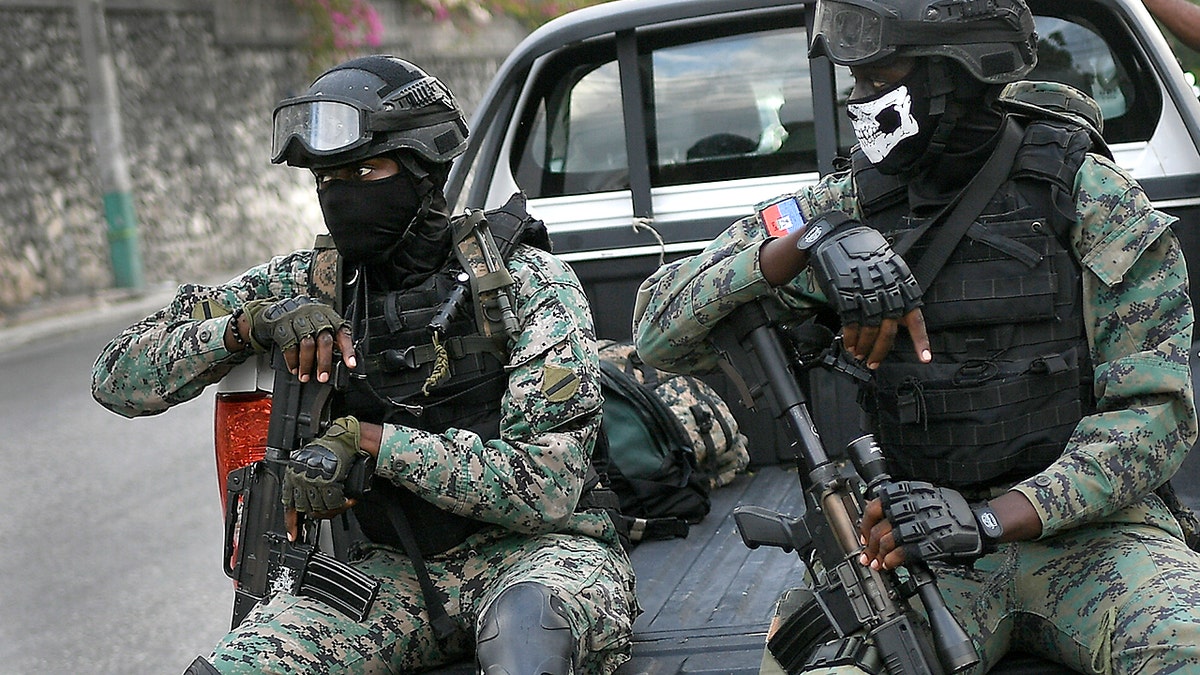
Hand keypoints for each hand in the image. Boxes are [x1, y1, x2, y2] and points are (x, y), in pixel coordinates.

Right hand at [242, 296, 354, 381]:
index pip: (343, 334)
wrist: (280, 307)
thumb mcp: (322, 323)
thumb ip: (331, 339)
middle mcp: (316, 317)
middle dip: (324, 362)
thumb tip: (341, 362)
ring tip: (305, 377)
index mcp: (330, 317)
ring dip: (306, 364)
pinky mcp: (283, 325)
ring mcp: (299, 320)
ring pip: (307, 344)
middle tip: (323, 377)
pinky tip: (294, 369)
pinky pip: (289, 345)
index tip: (351, 365)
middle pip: (324, 341)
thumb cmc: (306, 319)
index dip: (348, 350)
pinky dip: (292, 360)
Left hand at [283, 416, 365, 515]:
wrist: (343, 439)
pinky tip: (349, 500)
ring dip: (334, 509)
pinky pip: (335, 504)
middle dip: (321, 513)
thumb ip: (306, 483)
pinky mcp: (328, 482)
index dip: (291, 522)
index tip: (293, 534)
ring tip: (343, 502)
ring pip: (321, 509)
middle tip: (333, 509)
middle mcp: (300, 478)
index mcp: (292, 475)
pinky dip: (344, 505)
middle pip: (307, 509)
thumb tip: (309, 504)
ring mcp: (313, 481)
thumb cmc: (329, 449)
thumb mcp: (309, 465)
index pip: (288, 504)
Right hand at [805, 221, 929, 367]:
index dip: (919, 340)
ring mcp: (866, 295)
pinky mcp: (847, 296)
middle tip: (873, 363)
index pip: (914, 318)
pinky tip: (848, 344)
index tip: (924, 358)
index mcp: (901, 285)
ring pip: (870, 331)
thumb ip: (895, 294)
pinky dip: (850, 338)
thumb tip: (897, 321)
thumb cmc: (863, 252)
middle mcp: (887, 292)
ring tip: (859, 355)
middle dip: (880, 351)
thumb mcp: (889, 268)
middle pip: (888, 331)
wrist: (837, 237)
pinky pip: (851, 325)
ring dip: (864, 347)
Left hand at [859, 480, 984, 568]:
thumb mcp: (924, 495)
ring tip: (876, 564)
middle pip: (878, 527)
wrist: (978, 523)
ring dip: (878, 556)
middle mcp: (912, 507)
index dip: (865, 524)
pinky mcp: (930, 543)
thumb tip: (878, 520)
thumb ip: (901, 503)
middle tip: (866, 555)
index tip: (863, 535)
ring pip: (887, 541)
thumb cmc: (951, 510)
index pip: (875, 506)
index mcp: (908, 492)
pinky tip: (889, 565)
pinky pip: (903, 553)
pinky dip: (892, 561)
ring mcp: (921, 525)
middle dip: (868, 545)